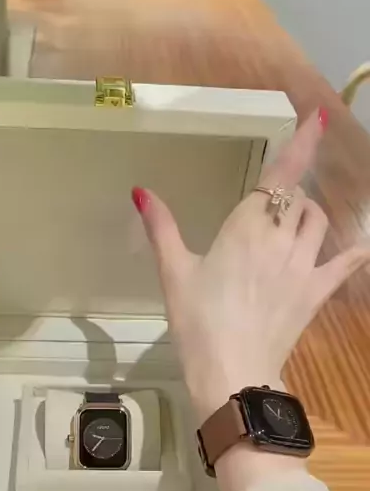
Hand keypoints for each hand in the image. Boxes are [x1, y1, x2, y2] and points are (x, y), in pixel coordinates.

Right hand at [133, 109, 368, 425]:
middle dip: (289, 195)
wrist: (231, 373)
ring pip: (319, 223)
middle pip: (299, 200)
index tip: (316, 118)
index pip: (280, 175)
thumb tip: (141, 190)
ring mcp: (303, 266)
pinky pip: (344, 265)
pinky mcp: (316, 293)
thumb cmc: (197, 323)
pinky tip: (360, 248)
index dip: (300, 144)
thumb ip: (162, 229)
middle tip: (271, 206)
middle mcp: (281, 239)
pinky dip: (354, 253)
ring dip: (310, 215)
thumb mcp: (174, 274)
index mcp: (246, 228)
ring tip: (296, 224)